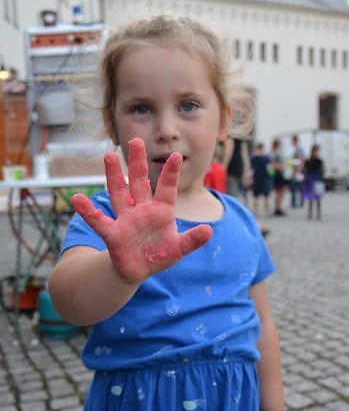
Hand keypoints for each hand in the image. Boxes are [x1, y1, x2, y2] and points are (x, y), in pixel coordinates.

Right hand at [71, 138, 212, 283]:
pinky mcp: (113, 234)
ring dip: (114, 176)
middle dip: (138, 163)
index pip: (166, 189)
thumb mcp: (179, 249)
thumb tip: (209, 230)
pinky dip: (88, 211)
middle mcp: (141, 210)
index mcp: (161, 211)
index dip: (170, 174)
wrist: (138, 270)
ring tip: (109, 156)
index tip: (176, 156)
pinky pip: (99, 221)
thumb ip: (192, 240)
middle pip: (139, 183)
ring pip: (118, 193)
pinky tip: (77, 198)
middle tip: (136, 140)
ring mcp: (125, 220)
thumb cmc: (159, 254)